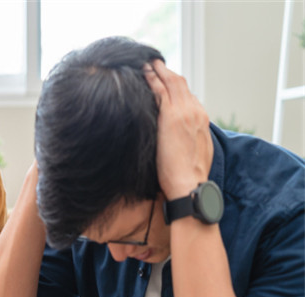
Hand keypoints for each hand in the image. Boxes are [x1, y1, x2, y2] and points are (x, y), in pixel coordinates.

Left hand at [144, 60, 212, 199]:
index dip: (176, 86)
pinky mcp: (171, 116)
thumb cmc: (186, 178)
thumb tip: (175, 140)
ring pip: (172, 83)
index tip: (165, 81)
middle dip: (167, 72)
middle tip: (154, 63)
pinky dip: (152, 78)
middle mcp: (196, 112)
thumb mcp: (191, 153)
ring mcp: (185, 112)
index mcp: (202, 121)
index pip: (188, 96)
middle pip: (181, 84)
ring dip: (158, 71)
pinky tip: (143, 72)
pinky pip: (160, 90)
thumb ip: (185, 139)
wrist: (189, 185)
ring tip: (147, 63)